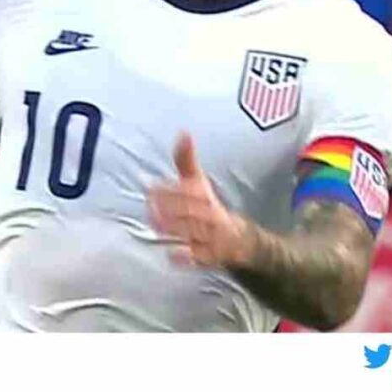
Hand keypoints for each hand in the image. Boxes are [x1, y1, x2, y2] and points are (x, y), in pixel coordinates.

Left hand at [148, 132, 258, 268]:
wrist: (241, 240)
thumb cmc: (210, 207)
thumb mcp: (199, 183)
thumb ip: (186, 161)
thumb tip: (183, 132)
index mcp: (207, 197)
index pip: (192, 191)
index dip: (172, 189)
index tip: (150, 186)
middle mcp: (213, 217)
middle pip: (195, 211)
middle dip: (173, 208)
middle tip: (149, 205)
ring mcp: (213, 238)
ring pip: (197, 233)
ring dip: (176, 229)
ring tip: (155, 224)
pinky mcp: (211, 257)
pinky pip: (201, 258)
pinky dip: (187, 258)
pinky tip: (171, 256)